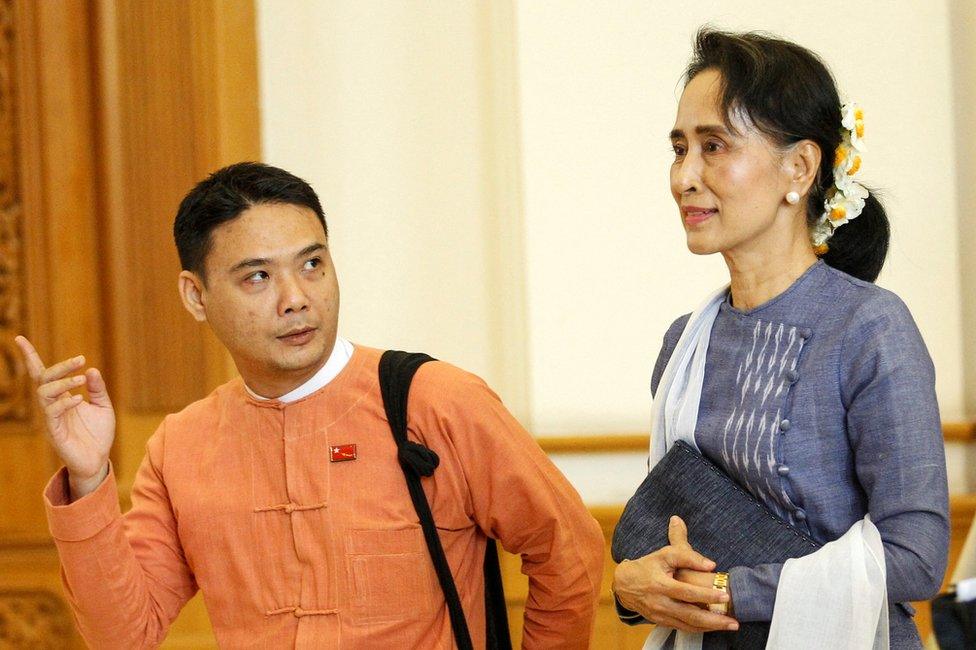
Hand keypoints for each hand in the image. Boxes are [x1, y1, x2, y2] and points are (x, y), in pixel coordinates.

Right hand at [15, 336, 115, 498]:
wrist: (98, 460)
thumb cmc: (98, 433)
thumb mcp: (103, 406)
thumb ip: (98, 389)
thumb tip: (92, 369)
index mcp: (62, 396)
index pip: (42, 373)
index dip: (30, 356)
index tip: (19, 338)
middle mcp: (52, 405)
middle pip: (44, 380)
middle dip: (59, 367)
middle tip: (80, 359)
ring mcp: (51, 418)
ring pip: (44, 394)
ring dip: (62, 383)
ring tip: (81, 379)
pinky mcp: (54, 432)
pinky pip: (52, 413)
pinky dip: (65, 402)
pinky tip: (79, 399)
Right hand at [612, 515, 738, 632]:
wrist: (625, 584)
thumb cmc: (648, 565)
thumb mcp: (664, 554)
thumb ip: (687, 555)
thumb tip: (710, 564)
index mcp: (661, 585)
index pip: (687, 593)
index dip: (707, 595)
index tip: (725, 596)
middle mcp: (661, 603)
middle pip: (690, 615)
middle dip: (714, 620)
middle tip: (734, 621)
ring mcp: (661, 615)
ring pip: (688, 625)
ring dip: (710, 627)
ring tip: (729, 626)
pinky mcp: (661, 621)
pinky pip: (683, 628)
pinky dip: (700, 629)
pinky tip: (713, 627)